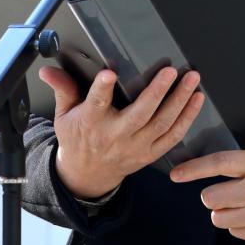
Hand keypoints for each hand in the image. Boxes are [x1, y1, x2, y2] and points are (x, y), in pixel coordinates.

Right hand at [40, 64, 204, 199]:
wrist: (87, 174)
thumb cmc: (78, 138)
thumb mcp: (64, 115)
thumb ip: (63, 89)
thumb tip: (47, 69)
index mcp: (91, 122)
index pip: (95, 103)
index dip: (102, 89)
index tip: (109, 73)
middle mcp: (115, 135)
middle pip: (139, 115)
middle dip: (157, 92)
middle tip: (170, 71)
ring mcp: (135, 146)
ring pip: (161, 124)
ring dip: (180, 101)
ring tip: (192, 80)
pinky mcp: (150, 153)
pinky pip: (172, 136)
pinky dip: (187, 119)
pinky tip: (197, 100)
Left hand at [169, 142, 244, 243]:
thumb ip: (241, 158)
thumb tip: (205, 164)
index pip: (220, 163)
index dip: (194, 169)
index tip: (176, 174)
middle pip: (213, 198)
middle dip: (210, 196)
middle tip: (219, 194)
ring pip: (220, 219)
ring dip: (222, 212)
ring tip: (237, 204)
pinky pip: (235, 233)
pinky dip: (238, 225)